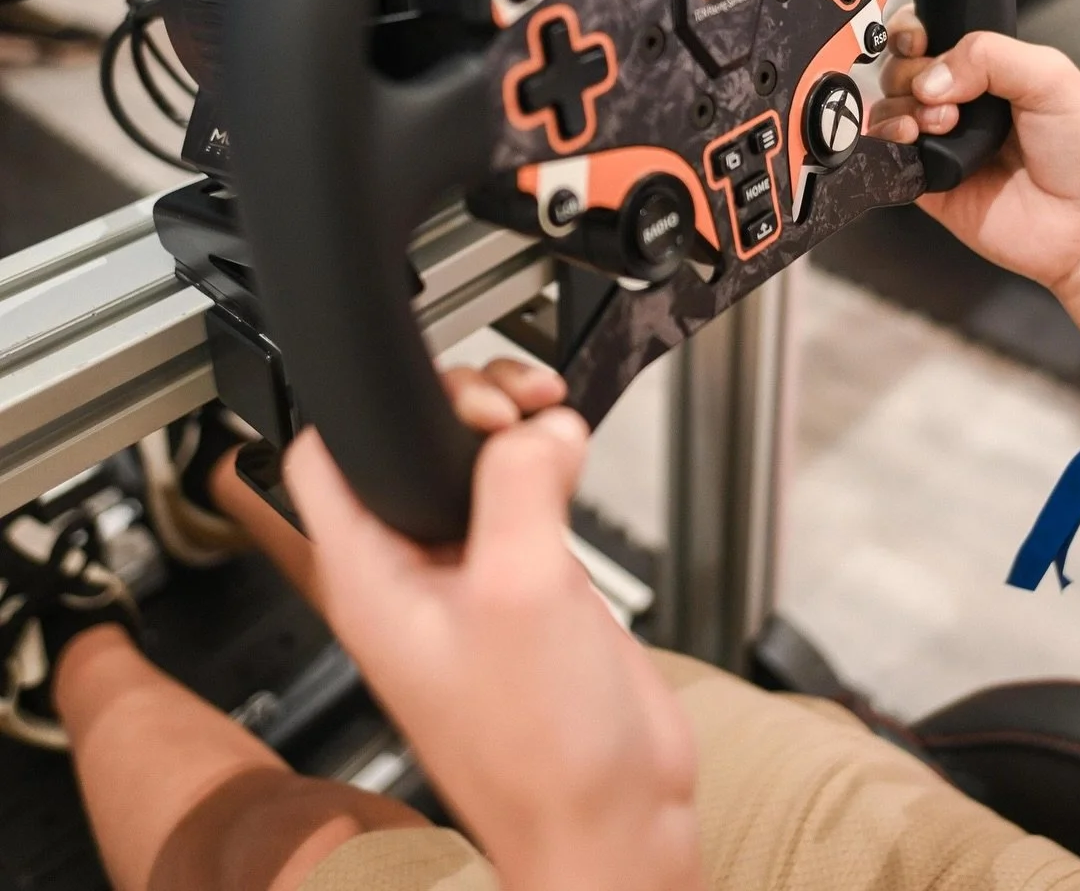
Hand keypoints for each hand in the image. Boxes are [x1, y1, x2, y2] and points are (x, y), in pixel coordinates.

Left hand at [284, 361, 702, 890]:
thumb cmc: (543, 757)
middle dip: (465, 404)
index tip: (449, 401)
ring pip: (473, 465)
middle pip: (410, 445)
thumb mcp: (520, 589)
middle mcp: (412, 576)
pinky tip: (575, 460)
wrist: (613, 821)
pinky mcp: (528, 585)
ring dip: (514, 427)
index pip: (325, 458)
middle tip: (514, 408)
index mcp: (371, 580)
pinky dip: (551, 462)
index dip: (375, 407)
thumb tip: (539, 427)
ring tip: (552, 423)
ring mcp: (471, 580)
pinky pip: (526, 496)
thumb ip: (520, 485)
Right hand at [869, 9, 1079, 385]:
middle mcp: (962, 103)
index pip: (932, 34)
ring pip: (888, 108)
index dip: (914, 32)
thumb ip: (990, 53)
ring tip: (938, 125)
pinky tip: (913, 140)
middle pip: (901, 68)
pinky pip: (885, 156)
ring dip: (901, 107)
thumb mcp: (1052, 77)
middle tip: (946, 96)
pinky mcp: (928, 184)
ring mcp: (942, 143)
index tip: (921, 40)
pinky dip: (886, 142)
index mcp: (990, 70)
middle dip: (912, 73)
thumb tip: (932, 75)